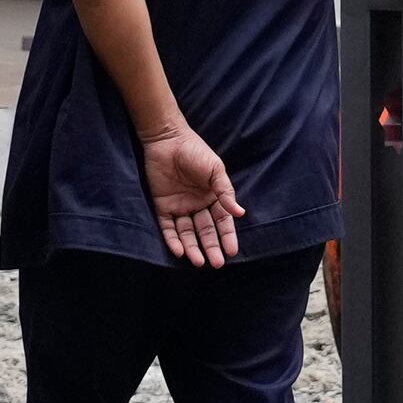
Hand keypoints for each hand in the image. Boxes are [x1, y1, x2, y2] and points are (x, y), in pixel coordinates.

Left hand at [138, 124, 243, 267]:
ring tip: (198, 261)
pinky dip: (173, 240)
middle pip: (205, 231)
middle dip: (211, 247)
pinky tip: (180, 250)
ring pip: (187, 233)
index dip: (227, 236)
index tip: (232, 252)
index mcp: (212, 197)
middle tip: (216, 263)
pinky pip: (168, 227)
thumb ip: (225, 192)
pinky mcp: (162, 206)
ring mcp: (179, 207)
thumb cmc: (195, 151)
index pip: (222, 222)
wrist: (167, 139)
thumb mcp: (215, 170)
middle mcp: (197, 205)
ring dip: (192, 248)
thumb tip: (240, 213)